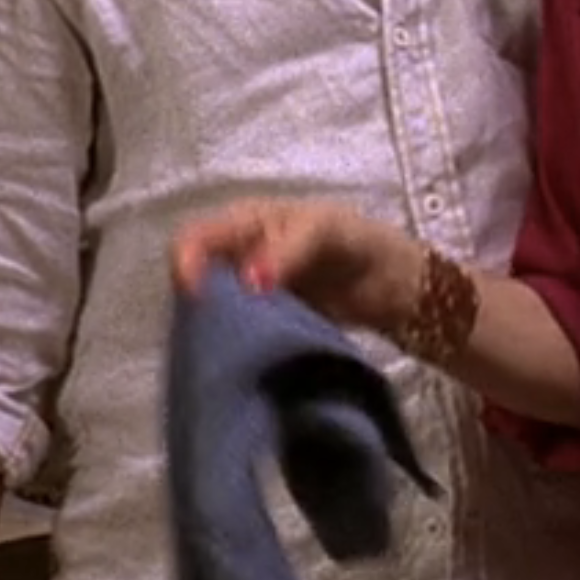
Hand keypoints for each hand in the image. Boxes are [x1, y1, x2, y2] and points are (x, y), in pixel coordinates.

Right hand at [168, 198, 425, 331]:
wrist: (393, 284)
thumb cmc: (356, 241)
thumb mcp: (324, 232)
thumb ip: (286, 252)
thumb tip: (246, 283)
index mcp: (242, 222)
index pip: (194, 238)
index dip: (185, 263)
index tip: (197, 299)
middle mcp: (235, 255)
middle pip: (193, 277)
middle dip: (195, 303)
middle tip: (212, 332)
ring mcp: (245, 292)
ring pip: (209, 309)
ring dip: (213, 328)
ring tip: (226, 348)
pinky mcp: (260, 323)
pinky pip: (233, 333)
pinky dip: (233, 344)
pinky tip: (241, 357)